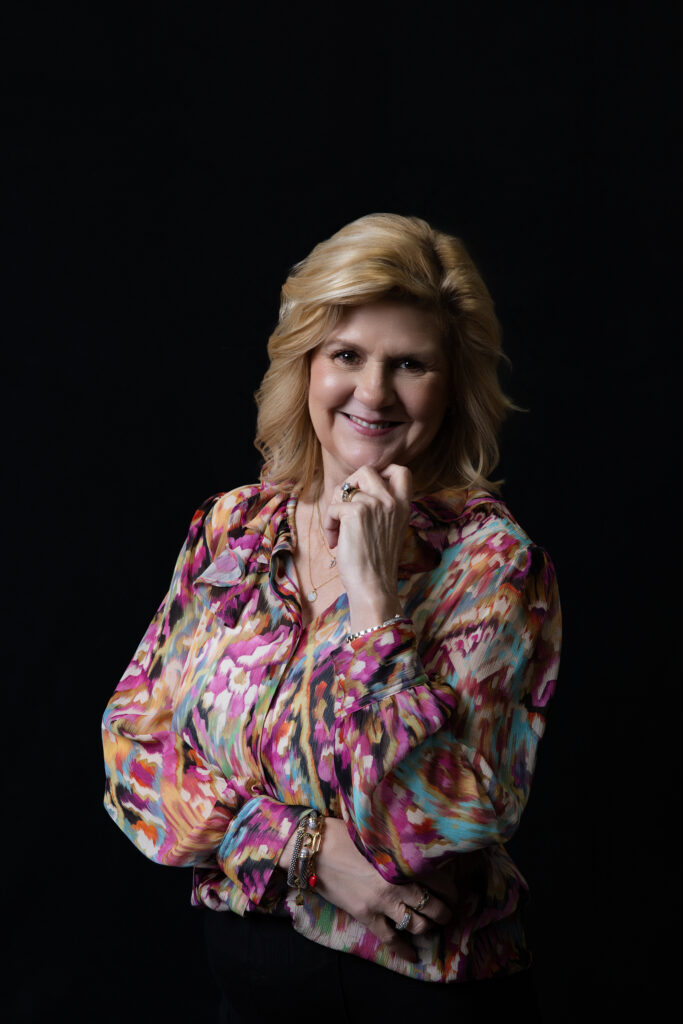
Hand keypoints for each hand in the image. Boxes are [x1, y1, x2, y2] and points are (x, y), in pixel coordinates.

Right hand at [281, 818, 451, 962]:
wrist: (312, 849)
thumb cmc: (342, 832)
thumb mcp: (375, 834)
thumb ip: (396, 846)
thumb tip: (413, 849)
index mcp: (400, 861)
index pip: (438, 880)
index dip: (450, 889)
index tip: (453, 891)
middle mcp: (395, 884)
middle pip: (432, 905)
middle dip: (444, 912)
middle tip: (448, 911)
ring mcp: (380, 903)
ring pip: (416, 924)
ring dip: (428, 928)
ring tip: (433, 927)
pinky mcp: (365, 915)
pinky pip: (390, 938)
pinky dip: (404, 949)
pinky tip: (413, 956)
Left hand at [322, 464, 411, 630]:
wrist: (373, 586)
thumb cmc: (376, 564)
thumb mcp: (388, 530)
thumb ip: (381, 509)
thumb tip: (354, 491)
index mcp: (403, 506)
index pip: (401, 470)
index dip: (382, 472)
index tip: (367, 490)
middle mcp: (392, 501)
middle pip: (366, 471)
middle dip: (349, 486)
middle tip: (345, 509)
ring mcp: (375, 504)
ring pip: (344, 488)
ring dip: (335, 508)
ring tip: (338, 531)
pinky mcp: (355, 512)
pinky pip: (333, 507)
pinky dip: (328, 524)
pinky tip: (335, 542)